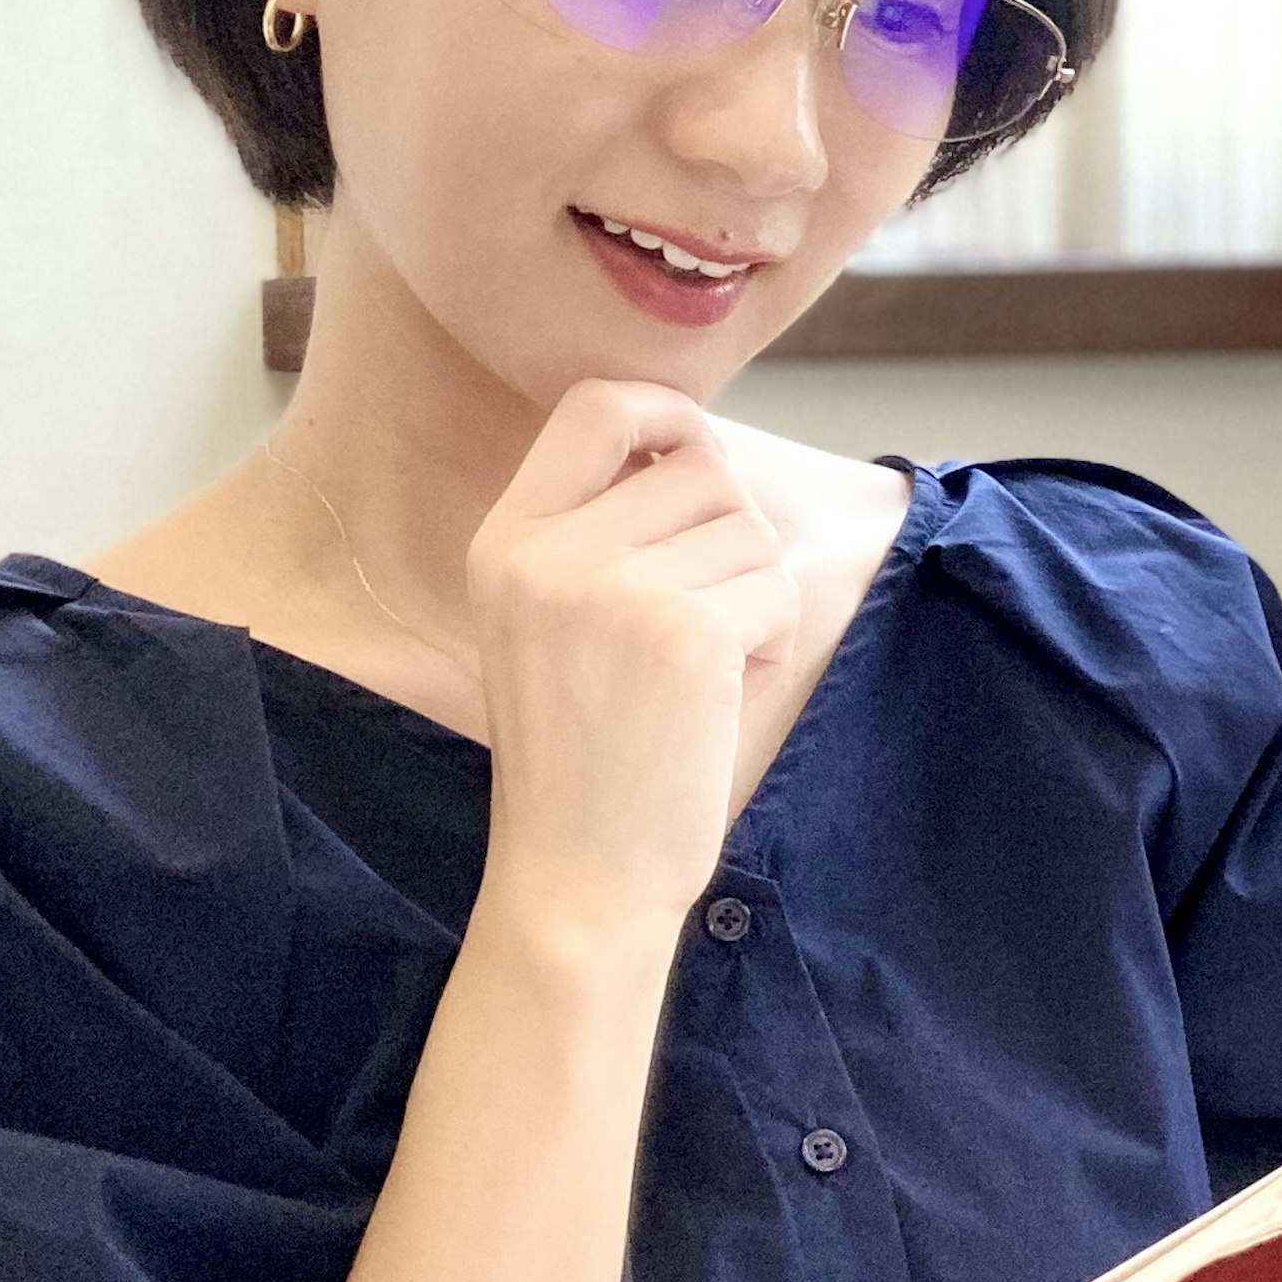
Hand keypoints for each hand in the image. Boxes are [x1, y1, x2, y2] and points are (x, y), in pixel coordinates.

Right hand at [469, 377, 799, 940]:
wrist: (577, 876)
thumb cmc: (582, 756)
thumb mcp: (547, 622)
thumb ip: (596, 532)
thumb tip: (694, 445)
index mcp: (505, 540)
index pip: (593, 406)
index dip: (665, 410)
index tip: (693, 449)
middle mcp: (549, 551)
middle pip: (701, 469)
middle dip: (731, 538)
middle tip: (701, 623)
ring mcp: (614, 587)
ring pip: (750, 531)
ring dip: (753, 598)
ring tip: (702, 671)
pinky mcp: (685, 631)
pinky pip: (775, 589)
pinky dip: (772, 641)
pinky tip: (722, 698)